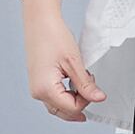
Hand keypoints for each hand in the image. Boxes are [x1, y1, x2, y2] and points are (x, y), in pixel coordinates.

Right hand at [22, 0, 106, 121]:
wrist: (40, 22)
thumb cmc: (54, 37)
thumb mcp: (74, 61)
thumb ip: (85, 84)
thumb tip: (98, 98)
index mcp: (45, 90)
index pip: (71, 108)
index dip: (87, 100)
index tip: (95, 85)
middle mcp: (37, 92)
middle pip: (63, 111)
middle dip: (80, 102)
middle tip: (92, 86)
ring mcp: (36, 88)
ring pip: (58, 105)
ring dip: (73, 98)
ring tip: (84, 80)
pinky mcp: (38, 82)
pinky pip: (53, 96)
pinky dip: (66, 93)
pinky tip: (75, 81)